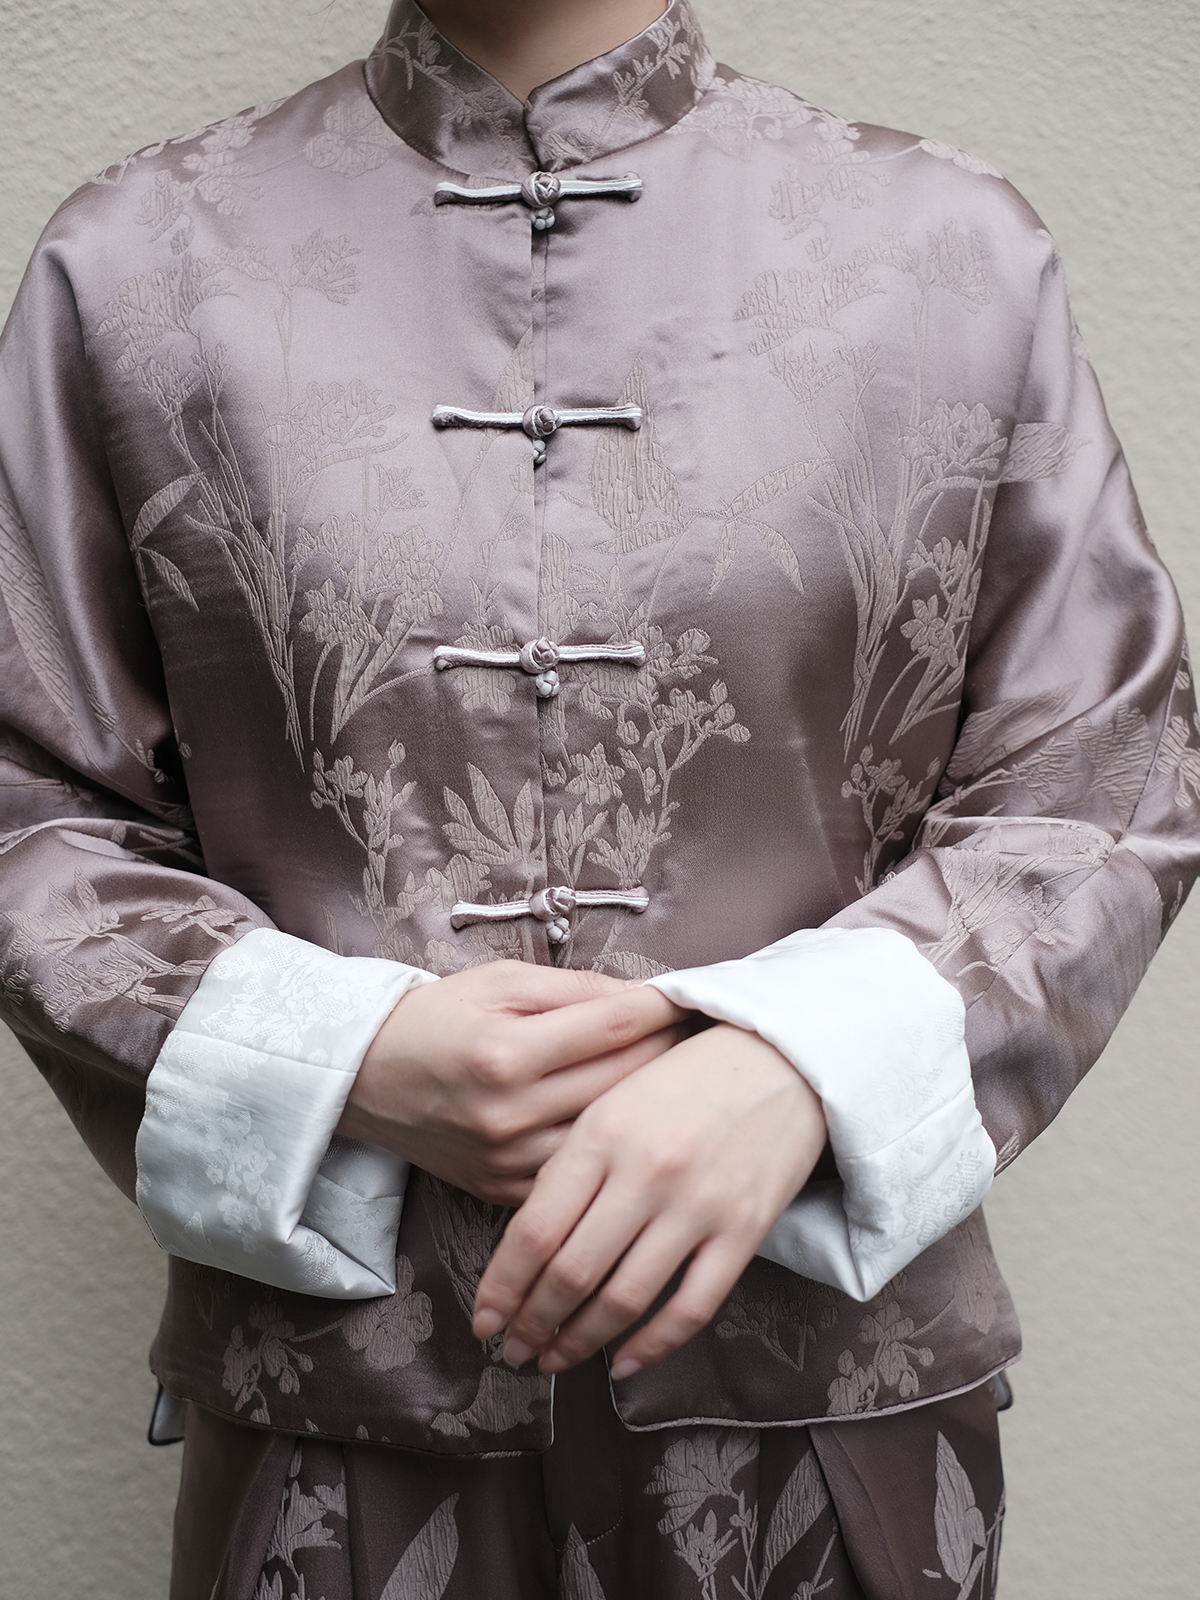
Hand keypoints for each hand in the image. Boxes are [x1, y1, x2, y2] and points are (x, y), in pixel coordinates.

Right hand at [337, 960, 687, 1204]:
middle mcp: (511, 1113)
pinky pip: (578, 1173)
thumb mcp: (499, 982)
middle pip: (623, 1080)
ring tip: (675, 1077)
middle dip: (668, 1050)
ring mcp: (508, 1160)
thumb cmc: (436, 1018)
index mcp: (508, 1052)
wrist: (365, 1079)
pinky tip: (630, 1124)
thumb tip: (643, 997)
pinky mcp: (503, 1190)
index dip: (663, 1007)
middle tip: (696, 1030)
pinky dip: (609, 1148)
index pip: (614, 1026)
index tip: (694, 995)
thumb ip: (574, 989)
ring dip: (647, 1104)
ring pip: (610, 1135)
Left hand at [471, 1022, 826, 1375]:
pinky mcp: (744, 1231)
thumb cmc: (687, 1076)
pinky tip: (623, 1364)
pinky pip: (690, 1308)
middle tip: (511, 1349)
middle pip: (570, 1274)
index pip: (534, 1231)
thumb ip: (571, 1164)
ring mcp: (697, 1205)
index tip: (482, 1319)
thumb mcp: (613, 1099)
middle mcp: (645, 1173)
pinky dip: (651, 1347)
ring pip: (623, 1300)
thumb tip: (526, 1242)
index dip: (502, 1288)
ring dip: (580, 1342)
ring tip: (553, 1361)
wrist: (782, 1056)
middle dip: (532, 1324)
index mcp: (602, 1134)